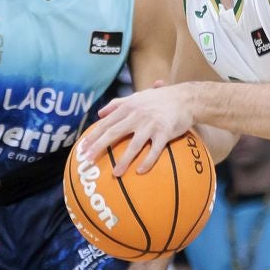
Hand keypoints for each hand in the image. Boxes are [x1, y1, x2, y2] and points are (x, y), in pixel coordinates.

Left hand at [78, 82, 197, 175]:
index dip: (94, 135)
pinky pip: (155, 150)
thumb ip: (117, 103)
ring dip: (123, 161)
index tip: (83, 147)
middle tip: (88, 160)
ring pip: (134, 145)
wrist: (186, 98)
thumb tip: (99, 113)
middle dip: (99, 146)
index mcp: (129, 106)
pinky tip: (140, 171)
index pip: (107, 122)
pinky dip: (147, 162)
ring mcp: (151, 124)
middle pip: (114, 132)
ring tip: (115, 174)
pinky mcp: (165, 133)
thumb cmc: (160, 98)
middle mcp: (137, 115)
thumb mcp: (137, 96)